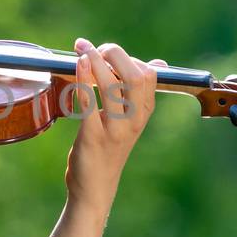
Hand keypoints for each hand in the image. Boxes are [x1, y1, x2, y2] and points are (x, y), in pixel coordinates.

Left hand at [63, 37, 164, 212]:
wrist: (95, 188)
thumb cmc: (110, 148)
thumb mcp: (129, 120)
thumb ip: (139, 93)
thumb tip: (158, 63)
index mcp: (144, 112)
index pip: (149, 74)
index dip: (129, 57)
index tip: (108, 54)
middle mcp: (134, 119)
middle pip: (136, 75)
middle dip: (115, 54)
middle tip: (95, 49)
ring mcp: (115, 128)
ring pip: (112, 85)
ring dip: (96, 60)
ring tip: (82, 48)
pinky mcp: (93, 136)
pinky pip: (89, 101)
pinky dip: (83, 78)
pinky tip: (78, 63)